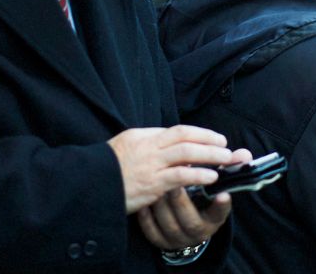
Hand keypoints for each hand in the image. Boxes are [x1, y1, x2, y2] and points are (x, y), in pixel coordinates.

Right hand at [108, 126, 235, 213]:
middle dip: (209, 141)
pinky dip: (198, 174)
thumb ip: (146, 145)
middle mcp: (148, 146)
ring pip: (186, 154)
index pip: (177, 131)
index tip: (214, 138)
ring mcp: (150, 164)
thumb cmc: (106, 170)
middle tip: (226, 146)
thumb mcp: (125, 148)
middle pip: (185, 138)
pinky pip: (180, 176)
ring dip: (210, 155)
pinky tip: (211, 177)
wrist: (89, 184)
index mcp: (142, 136)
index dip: (199, 133)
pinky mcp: (151, 183)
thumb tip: (168, 145)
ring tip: (226, 159)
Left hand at [136, 148, 250, 249]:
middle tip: (174, 177)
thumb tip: (244, 154)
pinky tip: (144, 198)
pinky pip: (149, 229)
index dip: (220, 207)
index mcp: (212, 220)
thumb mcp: (215, 187)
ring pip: (166, 223)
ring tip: (155, 182)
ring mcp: (175, 239)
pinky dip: (146, 214)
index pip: (218, 215)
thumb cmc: (201, 197)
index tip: (223, 195)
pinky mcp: (157, 239)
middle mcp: (195, 233)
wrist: (183, 224)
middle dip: (181, 198)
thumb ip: (229, 169)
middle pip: (188, 220)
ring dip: (160, 202)